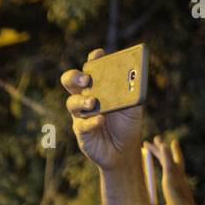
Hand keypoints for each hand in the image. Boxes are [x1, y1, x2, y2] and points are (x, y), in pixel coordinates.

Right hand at [61, 49, 143, 171]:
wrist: (124, 149)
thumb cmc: (127, 123)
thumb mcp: (134, 105)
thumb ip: (133, 91)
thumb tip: (134, 77)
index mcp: (99, 86)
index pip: (92, 68)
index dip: (93, 59)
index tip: (98, 55)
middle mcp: (86, 96)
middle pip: (71, 81)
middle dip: (75, 77)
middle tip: (86, 79)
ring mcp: (81, 114)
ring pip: (71, 102)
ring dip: (81, 100)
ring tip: (93, 102)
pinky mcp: (81, 130)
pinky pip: (81, 124)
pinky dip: (91, 122)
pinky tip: (100, 121)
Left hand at [147, 135, 204, 204]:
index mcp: (178, 181)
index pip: (173, 165)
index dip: (170, 155)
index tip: (167, 146)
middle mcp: (178, 176)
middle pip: (169, 158)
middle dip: (162, 148)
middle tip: (157, 138)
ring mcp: (176, 176)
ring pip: (167, 158)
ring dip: (160, 148)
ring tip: (154, 139)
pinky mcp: (172, 178)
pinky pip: (168, 162)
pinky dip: (166, 153)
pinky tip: (162, 144)